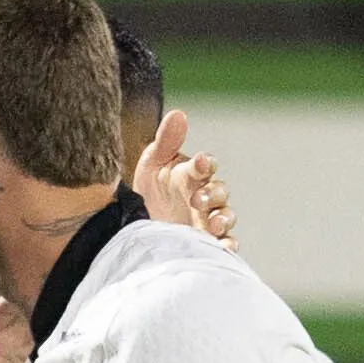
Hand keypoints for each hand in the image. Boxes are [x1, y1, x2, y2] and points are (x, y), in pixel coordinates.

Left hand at [132, 111, 239, 251]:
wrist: (136, 229)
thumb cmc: (149, 191)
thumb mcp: (152, 165)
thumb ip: (165, 142)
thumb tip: (177, 114)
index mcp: (192, 175)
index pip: (204, 166)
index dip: (204, 164)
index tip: (199, 163)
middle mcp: (204, 197)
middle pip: (219, 192)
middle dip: (213, 194)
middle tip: (198, 199)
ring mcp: (207, 221)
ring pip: (226, 217)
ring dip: (224, 219)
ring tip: (214, 225)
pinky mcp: (206, 244)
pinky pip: (224, 244)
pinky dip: (227, 246)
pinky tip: (225, 249)